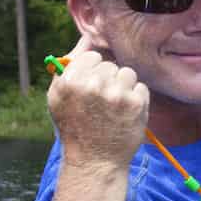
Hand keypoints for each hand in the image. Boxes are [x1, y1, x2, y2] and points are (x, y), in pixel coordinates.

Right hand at [47, 37, 149, 167]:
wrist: (95, 162)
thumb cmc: (75, 129)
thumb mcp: (59, 98)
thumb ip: (70, 66)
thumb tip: (88, 38)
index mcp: (71, 80)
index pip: (91, 56)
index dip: (93, 72)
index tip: (92, 89)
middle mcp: (93, 85)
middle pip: (110, 65)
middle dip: (108, 80)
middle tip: (102, 104)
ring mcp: (116, 94)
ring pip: (127, 73)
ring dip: (124, 87)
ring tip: (115, 108)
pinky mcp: (136, 104)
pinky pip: (141, 87)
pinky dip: (136, 99)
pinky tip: (125, 114)